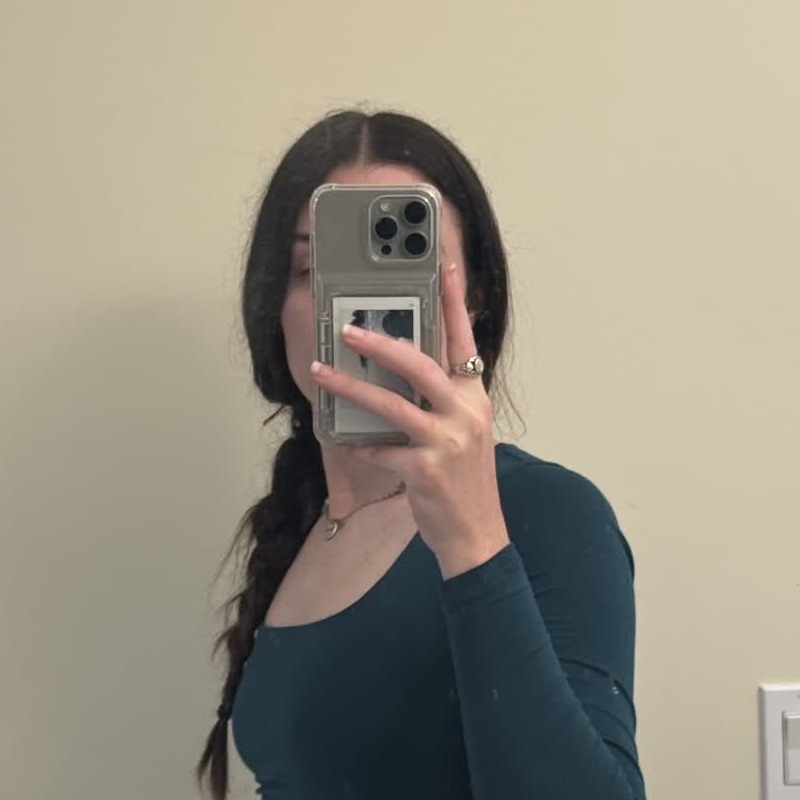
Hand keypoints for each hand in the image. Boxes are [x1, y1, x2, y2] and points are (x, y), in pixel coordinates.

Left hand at [309, 262, 510, 580]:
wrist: (476, 534)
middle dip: (381, 343)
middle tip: (348, 329)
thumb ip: (444, 400)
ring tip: (323, 373)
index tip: (445, 265)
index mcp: (475, 397)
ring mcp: (447, 442)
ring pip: (392, 404)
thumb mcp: (465, 432)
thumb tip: (403, 371)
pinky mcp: (426, 470)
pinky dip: (362, 444)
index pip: (465, 339)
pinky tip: (350, 442)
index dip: (455, 300)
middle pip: (421, 365)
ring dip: (352, 388)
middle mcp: (466, 413)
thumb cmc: (464, 482)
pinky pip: (382, 448)